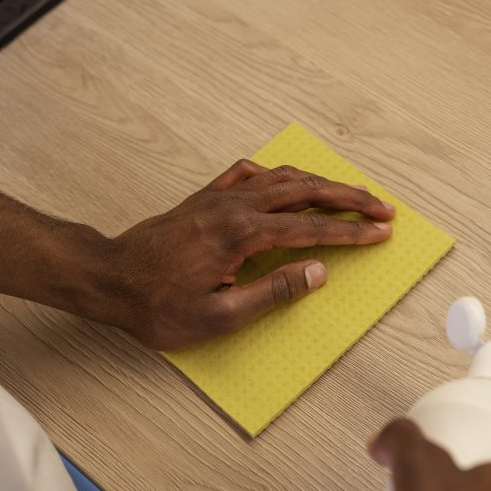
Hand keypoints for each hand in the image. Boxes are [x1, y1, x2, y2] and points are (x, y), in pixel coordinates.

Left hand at [104, 159, 394, 348]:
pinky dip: (278, 174)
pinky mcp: (205, 198)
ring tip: (350, 193)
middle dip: (349, 197)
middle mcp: (235, 207)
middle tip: (383, 207)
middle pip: (306, 191)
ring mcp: (219, 197)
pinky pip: (249, 174)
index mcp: (242, 235)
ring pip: (282, 178)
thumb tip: (318, 273)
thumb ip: (272, 292)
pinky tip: (287, 181)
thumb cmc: (157, 305)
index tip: (381, 232)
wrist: (107, 278)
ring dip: (321, 183)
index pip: (312, 228)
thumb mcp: (218, 316)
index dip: (351, 231)